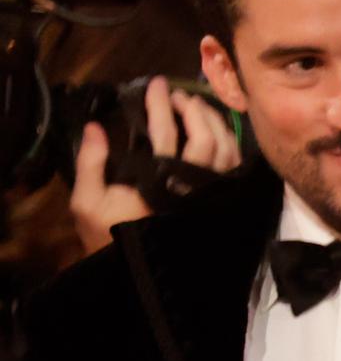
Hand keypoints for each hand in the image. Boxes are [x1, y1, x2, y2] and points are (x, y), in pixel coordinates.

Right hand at [69, 77, 241, 254]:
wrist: (140, 275)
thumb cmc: (109, 237)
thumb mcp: (88, 202)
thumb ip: (91, 162)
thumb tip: (95, 126)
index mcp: (159, 183)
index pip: (166, 134)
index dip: (161, 106)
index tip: (156, 85)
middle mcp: (193, 188)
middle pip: (205, 138)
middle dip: (192, 110)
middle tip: (177, 94)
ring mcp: (210, 197)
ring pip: (227, 152)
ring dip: (214, 123)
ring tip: (196, 106)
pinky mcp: (219, 204)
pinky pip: (233, 169)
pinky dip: (229, 145)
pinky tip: (217, 132)